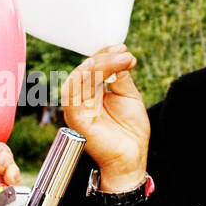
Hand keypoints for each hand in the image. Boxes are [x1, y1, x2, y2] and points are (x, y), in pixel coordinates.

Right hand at [60, 44, 149, 190]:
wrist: (131, 158)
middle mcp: (81, 99)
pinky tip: (103, 69)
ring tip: (121, 58)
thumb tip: (120, 55)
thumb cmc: (130, 131)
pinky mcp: (75, 118)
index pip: (92, 67)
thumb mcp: (129, 96)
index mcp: (91, 93)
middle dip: (106, 56)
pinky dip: (86, 77)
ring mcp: (76, 108)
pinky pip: (73, 93)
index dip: (105, 53)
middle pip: (85, 69)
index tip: (123, 48)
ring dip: (100, 63)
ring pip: (79, 77)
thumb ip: (121, 77)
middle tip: (126, 54)